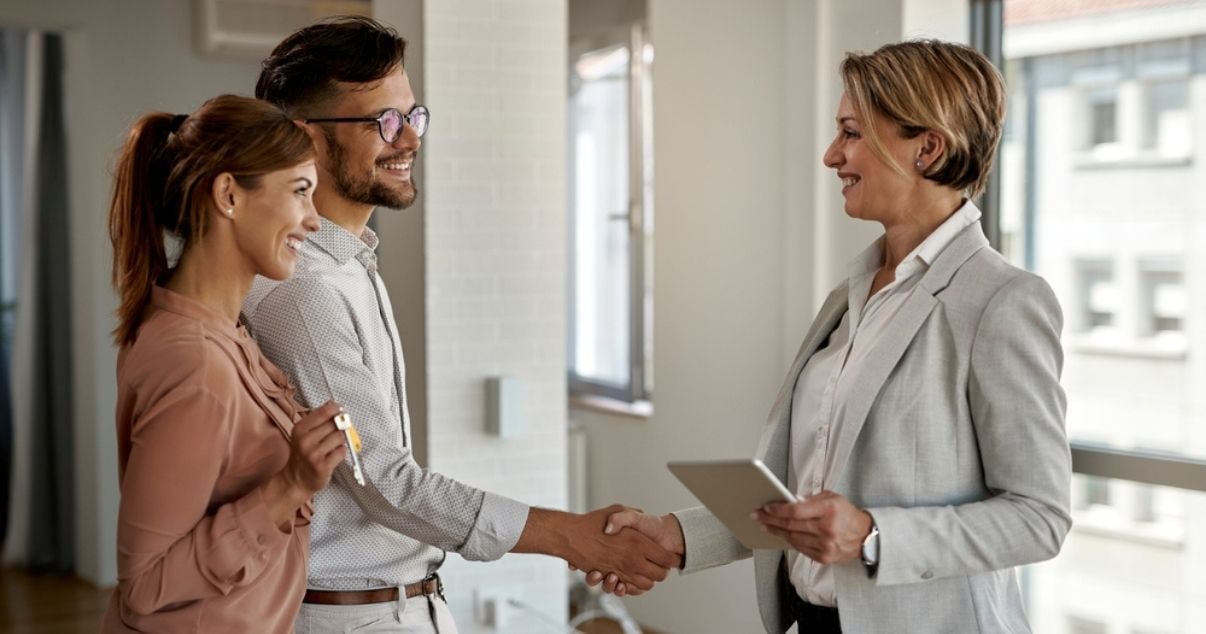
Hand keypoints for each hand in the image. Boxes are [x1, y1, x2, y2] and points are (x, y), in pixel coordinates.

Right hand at [261, 401, 346, 524]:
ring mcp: (313, 453)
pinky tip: (331, 457)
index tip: (340, 413)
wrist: (296, 480)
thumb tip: (339, 409)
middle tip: (332, 436)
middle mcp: (305, 439)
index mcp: (300, 428)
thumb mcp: (304, 434)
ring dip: (339, 442)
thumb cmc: (303, 454)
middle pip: (335, 424)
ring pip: (340, 437)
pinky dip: (340, 454)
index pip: (326, 410)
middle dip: (339, 429)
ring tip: (330, 448)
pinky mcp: (322, 466)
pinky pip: (341, 452)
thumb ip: (320, 421)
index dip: (338, 410)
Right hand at [520, 505, 678, 595]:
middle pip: (660, 575)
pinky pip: (627, 589)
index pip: (666, 558)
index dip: (672, 558)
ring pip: (646, 585)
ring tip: (647, 571)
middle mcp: (632, 559)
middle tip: (663, 567)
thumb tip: (641, 515)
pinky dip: (631, 587)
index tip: (673, 556)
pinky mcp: (610, 578)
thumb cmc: (593, 521)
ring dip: (649, 581)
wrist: (570, 536)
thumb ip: (631, 514)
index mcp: (638, 542)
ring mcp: (622, 570)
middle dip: (663, 572)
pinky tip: (628, 580)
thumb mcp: (616, 510)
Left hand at [753, 490, 871, 564]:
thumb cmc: (847, 514)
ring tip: (766, 525)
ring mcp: (825, 545)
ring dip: (776, 532)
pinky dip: (789, 541)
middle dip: (770, 520)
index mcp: (829, 510)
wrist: (866, 537)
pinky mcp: (824, 557)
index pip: (795, 511)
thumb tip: (788, 502)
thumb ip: (811, 499)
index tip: (766, 508)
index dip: (777, 510)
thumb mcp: (832, 498)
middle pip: (790, 525)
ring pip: (793, 538)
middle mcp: (827, 529)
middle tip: (757, 516)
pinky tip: (781, 535)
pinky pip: (800, 548)